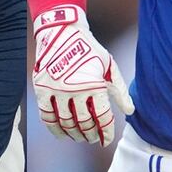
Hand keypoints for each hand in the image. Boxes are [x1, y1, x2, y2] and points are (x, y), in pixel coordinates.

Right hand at [32, 4, 133, 145]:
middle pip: (84, 123)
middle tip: (93, 139)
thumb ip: (119, 89)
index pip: (102, 117)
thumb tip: (130, 111)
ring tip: (79, 137)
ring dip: (74, 134)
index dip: (106, 132)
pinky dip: (54, 128)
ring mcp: (56, 91)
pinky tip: (61, 134)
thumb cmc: (88, 48)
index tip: (106, 140)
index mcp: (94, 84)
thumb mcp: (108, 65)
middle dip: (90, 134)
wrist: (60, 31)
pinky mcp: (42, 90)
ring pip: (66, 122)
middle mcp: (74, 90)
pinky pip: (47, 116)